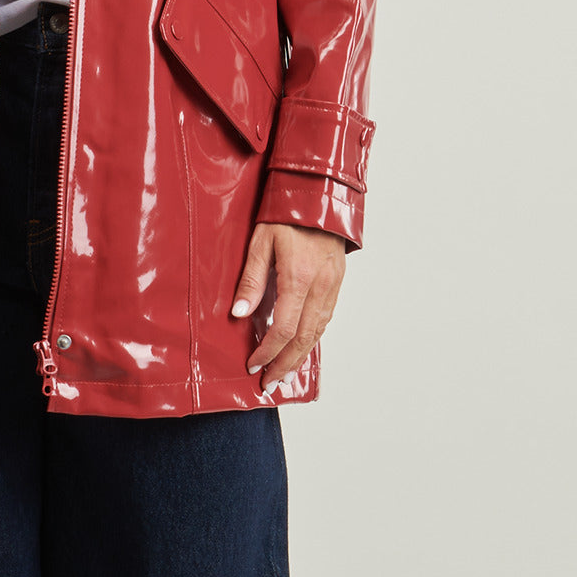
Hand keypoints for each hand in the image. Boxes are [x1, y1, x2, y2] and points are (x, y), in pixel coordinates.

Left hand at [231, 223, 346, 386]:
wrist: (319, 193)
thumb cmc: (286, 213)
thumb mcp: (261, 241)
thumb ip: (251, 279)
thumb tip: (239, 314)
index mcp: (298, 278)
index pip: (283, 328)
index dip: (268, 351)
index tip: (253, 364)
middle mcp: (320, 286)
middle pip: (303, 338)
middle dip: (285, 364)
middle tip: (270, 383)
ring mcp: (332, 285)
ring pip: (318, 331)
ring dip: (300, 356)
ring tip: (285, 373)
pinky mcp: (337, 281)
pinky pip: (326, 318)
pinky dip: (313, 337)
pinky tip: (303, 345)